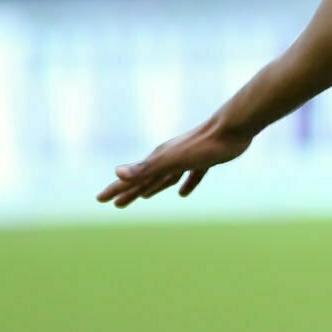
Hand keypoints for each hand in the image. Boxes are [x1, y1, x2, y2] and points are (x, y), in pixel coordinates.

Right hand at [96, 117, 253, 208]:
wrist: (233, 127)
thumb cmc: (203, 146)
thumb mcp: (172, 160)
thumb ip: (146, 168)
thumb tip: (117, 172)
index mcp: (158, 159)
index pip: (131, 178)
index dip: (115, 189)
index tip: (99, 199)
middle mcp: (169, 158)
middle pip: (145, 179)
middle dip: (129, 191)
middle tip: (115, 204)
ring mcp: (186, 158)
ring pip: (164, 178)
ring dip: (153, 188)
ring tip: (143, 198)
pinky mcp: (205, 160)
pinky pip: (190, 175)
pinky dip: (185, 184)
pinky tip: (184, 193)